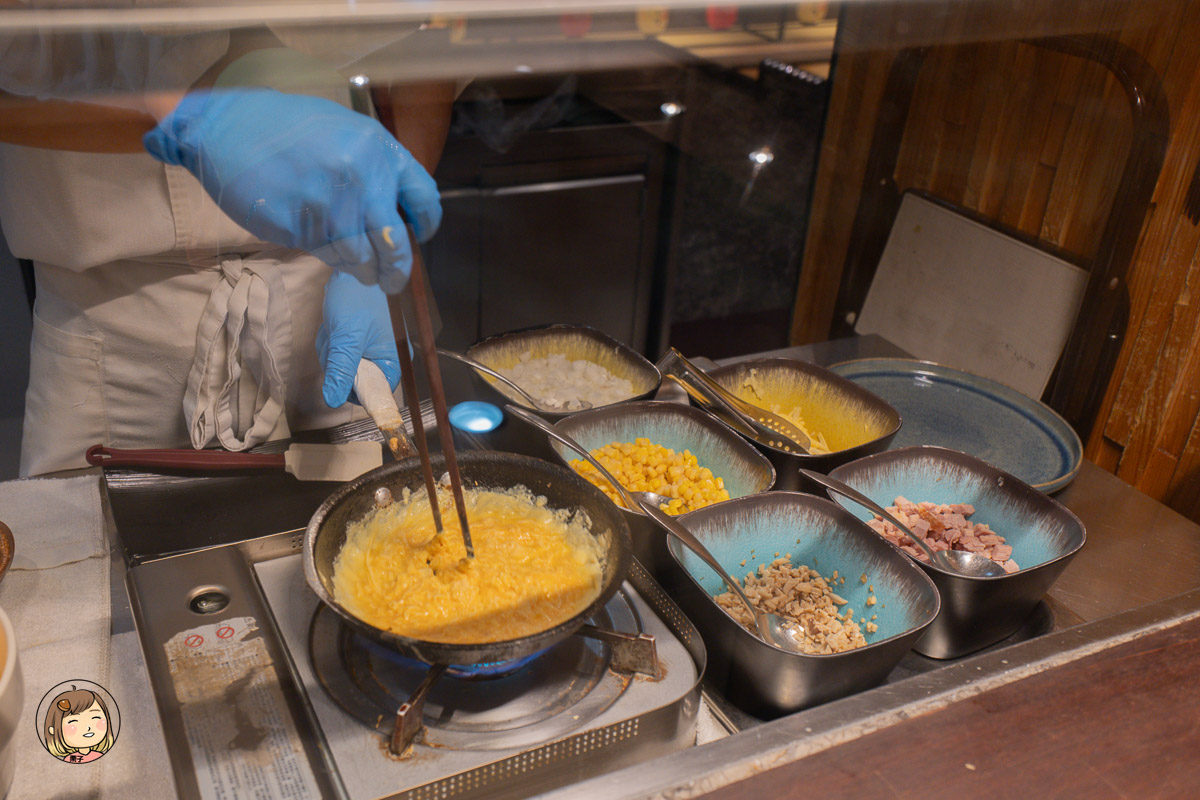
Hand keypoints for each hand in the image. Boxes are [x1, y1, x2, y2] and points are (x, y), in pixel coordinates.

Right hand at [144, 88, 440, 293]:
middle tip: (391, 281)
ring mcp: (329, 206)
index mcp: (377, 149)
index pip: (423, 199)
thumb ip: (375, 167)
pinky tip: (318, 240)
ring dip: (359, 268)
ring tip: (352, 264)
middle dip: (396, 270)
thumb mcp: (344, 131)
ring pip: (358, 258)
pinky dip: (327, 255)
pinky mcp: (299, 227)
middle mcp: (360, 179)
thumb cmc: (286, 126)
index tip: (419, 236)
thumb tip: (398, 211)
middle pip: (395, 245)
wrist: (224, 128)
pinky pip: (325, 254)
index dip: (426, 224)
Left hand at [316, 271, 400, 408]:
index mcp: (393, 360)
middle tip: (336, 343)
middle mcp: (385, 357)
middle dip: (338, 364)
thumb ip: (341, 370)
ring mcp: (371, 348)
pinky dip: (332, 342)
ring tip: (334, 330)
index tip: (340, 376)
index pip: (375, 393)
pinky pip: (340, 354)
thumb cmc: (358, 299)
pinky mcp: (359, 340)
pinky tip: (333, 327)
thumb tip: (333, 400)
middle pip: (356, 381)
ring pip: (344, 367)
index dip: (355, 390)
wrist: (353, 269)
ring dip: (332, 351)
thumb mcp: (347, 338)